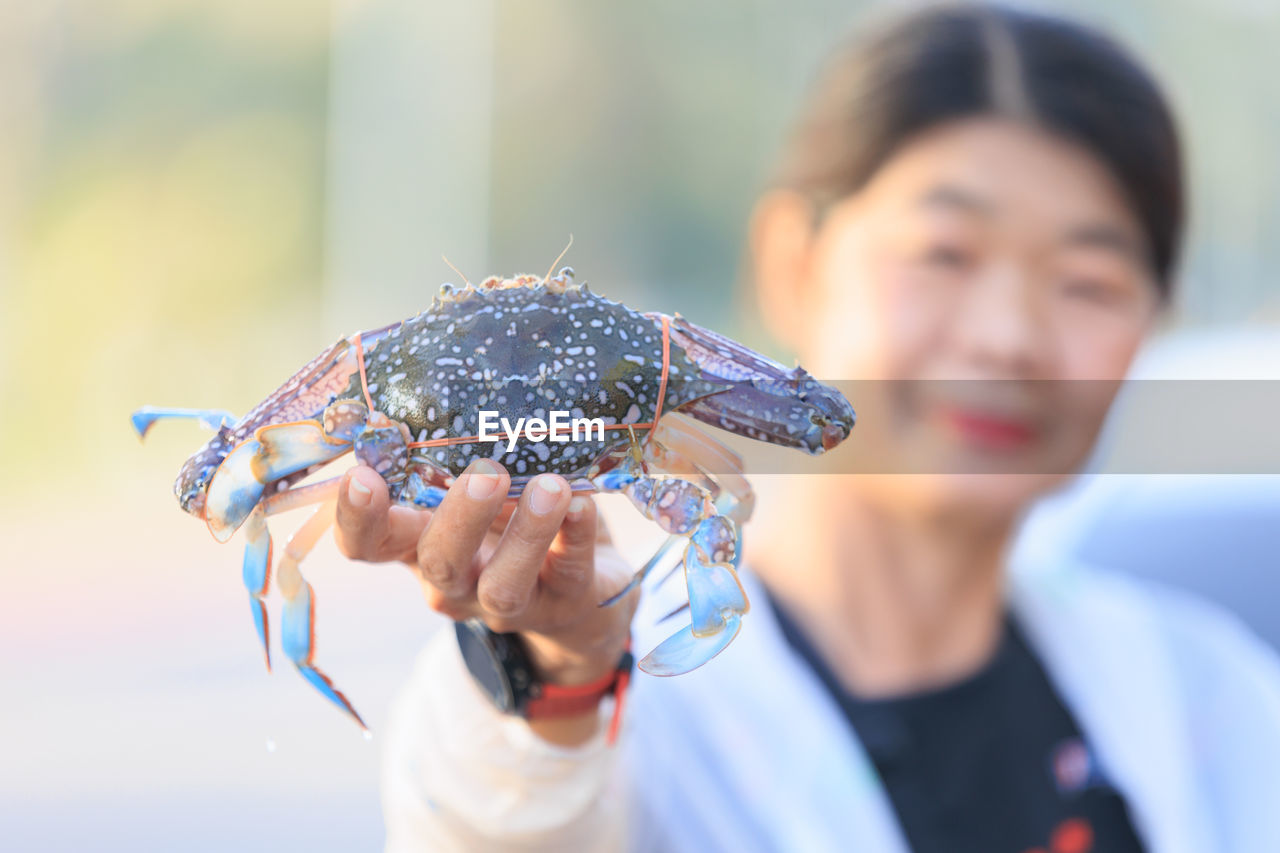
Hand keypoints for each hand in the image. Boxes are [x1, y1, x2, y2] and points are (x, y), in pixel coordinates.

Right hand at [334, 460, 639, 688]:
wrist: (581, 583)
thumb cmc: (510, 518)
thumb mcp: (472, 484)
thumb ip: (451, 454)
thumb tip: (440, 385)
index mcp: (418, 545)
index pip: (367, 544)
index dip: (357, 519)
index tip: (361, 476)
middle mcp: (455, 582)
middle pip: (439, 562)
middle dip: (459, 519)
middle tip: (486, 474)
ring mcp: (508, 602)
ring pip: (504, 585)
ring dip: (527, 535)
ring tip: (550, 487)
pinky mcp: (566, 603)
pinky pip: (570, 573)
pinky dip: (578, 536)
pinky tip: (583, 505)